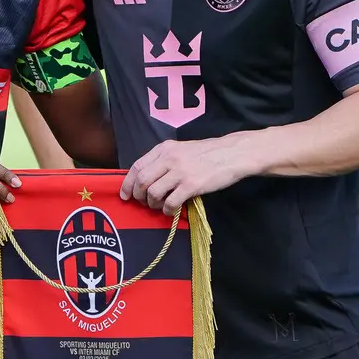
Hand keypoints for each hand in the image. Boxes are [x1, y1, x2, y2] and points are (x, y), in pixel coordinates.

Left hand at [120, 137, 249, 215]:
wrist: (232, 154)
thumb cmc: (208, 153)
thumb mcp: (181, 149)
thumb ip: (164, 160)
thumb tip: (147, 178)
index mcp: (164, 148)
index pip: (137, 166)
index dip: (128, 183)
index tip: (125, 195)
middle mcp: (169, 158)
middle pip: (142, 181)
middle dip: (139, 196)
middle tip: (144, 203)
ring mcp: (180, 172)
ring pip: (153, 193)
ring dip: (153, 204)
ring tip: (159, 206)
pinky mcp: (191, 185)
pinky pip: (170, 202)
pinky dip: (167, 210)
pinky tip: (171, 210)